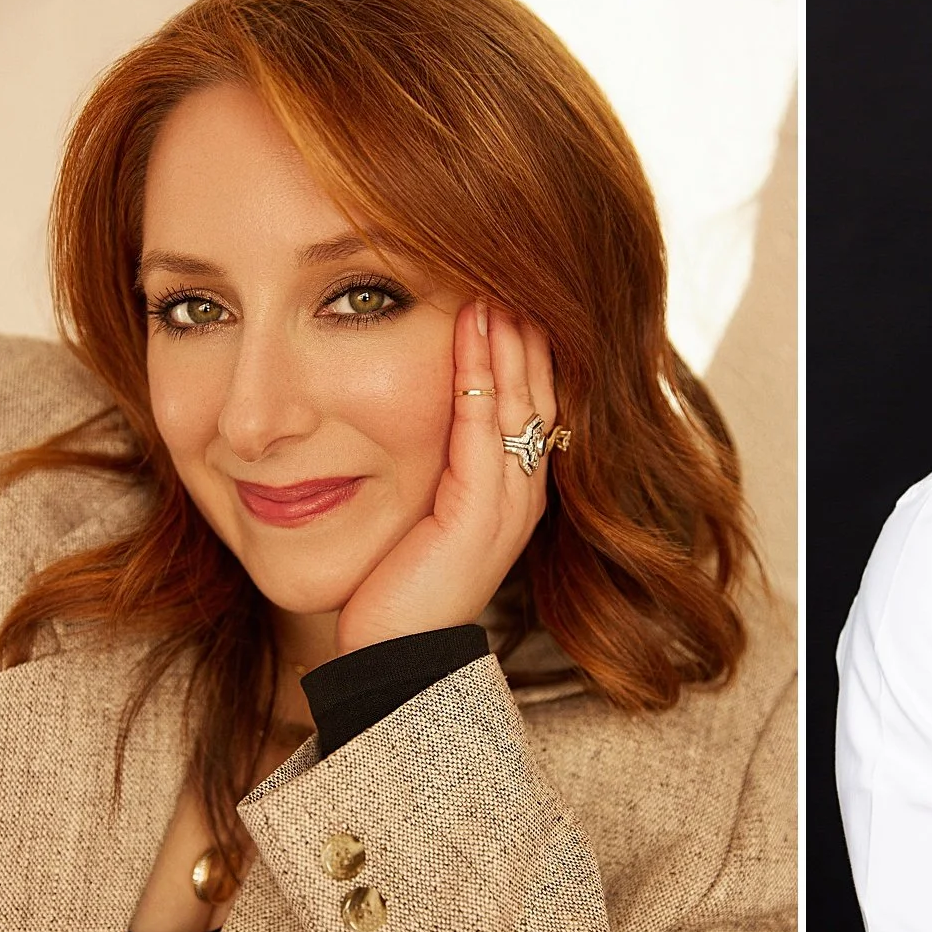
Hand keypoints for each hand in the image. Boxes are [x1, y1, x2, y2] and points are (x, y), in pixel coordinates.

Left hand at [335, 300, 557, 653]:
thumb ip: (436, 462)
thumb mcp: (424, 510)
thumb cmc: (398, 584)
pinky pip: (487, 432)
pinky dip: (483, 378)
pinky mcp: (481, 515)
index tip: (508, 294)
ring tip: (491, 289)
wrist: (392, 657)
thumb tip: (415, 409)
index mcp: (516, 491)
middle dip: (525, 332)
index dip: (526, 349)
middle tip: (507, 274)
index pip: (534, 402)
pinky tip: (472, 336)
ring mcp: (509, 505)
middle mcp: (525, 493)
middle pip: (540, 393)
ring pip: (521, 403)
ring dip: (507, 342)